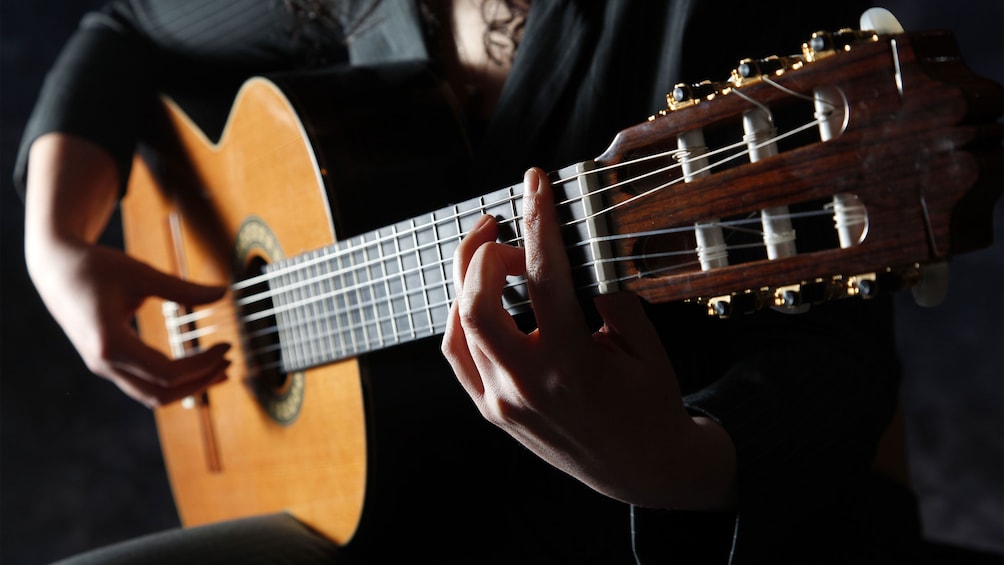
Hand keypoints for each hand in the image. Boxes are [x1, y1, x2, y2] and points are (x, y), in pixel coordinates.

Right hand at [30, 241, 230, 406]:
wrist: (55, 268)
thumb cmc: (96, 266)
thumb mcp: (141, 273)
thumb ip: (182, 288)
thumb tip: (224, 292)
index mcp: (110, 343)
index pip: (167, 373)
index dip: (203, 365)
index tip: (226, 347)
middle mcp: (104, 363)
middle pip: (161, 394)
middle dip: (200, 383)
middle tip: (229, 362)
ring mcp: (103, 367)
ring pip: (151, 395)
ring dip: (188, 388)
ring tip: (220, 370)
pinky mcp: (107, 363)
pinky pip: (143, 384)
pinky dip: (172, 382)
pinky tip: (195, 368)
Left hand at [442, 168, 734, 508]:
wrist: (642, 469)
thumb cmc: (649, 403)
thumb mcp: (644, 344)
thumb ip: (609, 293)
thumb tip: (578, 244)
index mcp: (573, 364)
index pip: (544, 276)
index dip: (538, 219)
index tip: (535, 182)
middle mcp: (528, 385)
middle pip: (476, 301)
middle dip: (483, 251)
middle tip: (503, 228)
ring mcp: (502, 402)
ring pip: (458, 326)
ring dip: (467, 280)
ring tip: (492, 257)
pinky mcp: (491, 411)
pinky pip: (457, 354)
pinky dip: (462, 317)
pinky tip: (482, 297)